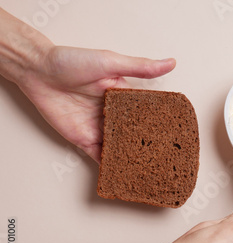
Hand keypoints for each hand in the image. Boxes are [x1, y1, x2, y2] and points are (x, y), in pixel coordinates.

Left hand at [17, 46, 175, 162]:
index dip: (163, 124)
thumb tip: (170, 63)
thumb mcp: (111, 62)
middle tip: (169, 159)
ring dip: (134, 159)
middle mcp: (115, 114)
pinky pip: (101, 157)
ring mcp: (100, 129)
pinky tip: (126, 175)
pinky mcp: (84, 140)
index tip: (179, 135)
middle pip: (137, 134)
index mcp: (125, 96)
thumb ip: (141, 67)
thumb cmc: (72, 62)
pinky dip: (112, 166)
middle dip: (151, 146)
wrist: (37, 72)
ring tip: (153, 171)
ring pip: (122, 148)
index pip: (149, 114)